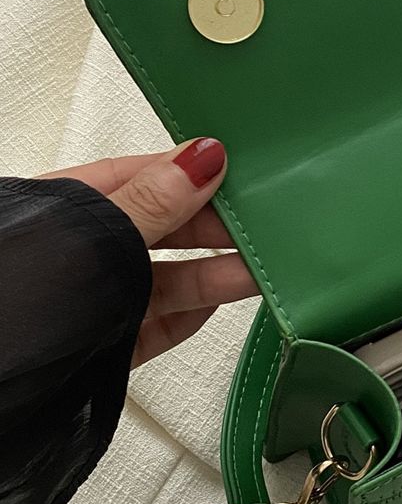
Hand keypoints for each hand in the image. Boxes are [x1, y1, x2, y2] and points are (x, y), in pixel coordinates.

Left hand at [39, 139, 258, 367]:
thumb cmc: (18, 292)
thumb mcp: (94, 233)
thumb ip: (152, 202)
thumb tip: (207, 155)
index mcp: (69, 205)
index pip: (145, 176)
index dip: (195, 173)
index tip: (247, 171)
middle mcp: (84, 250)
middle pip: (163, 228)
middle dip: (216, 226)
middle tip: (273, 222)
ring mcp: (95, 300)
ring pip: (165, 280)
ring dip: (215, 273)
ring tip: (263, 269)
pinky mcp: (103, 348)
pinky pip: (156, 328)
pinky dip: (191, 318)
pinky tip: (223, 305)